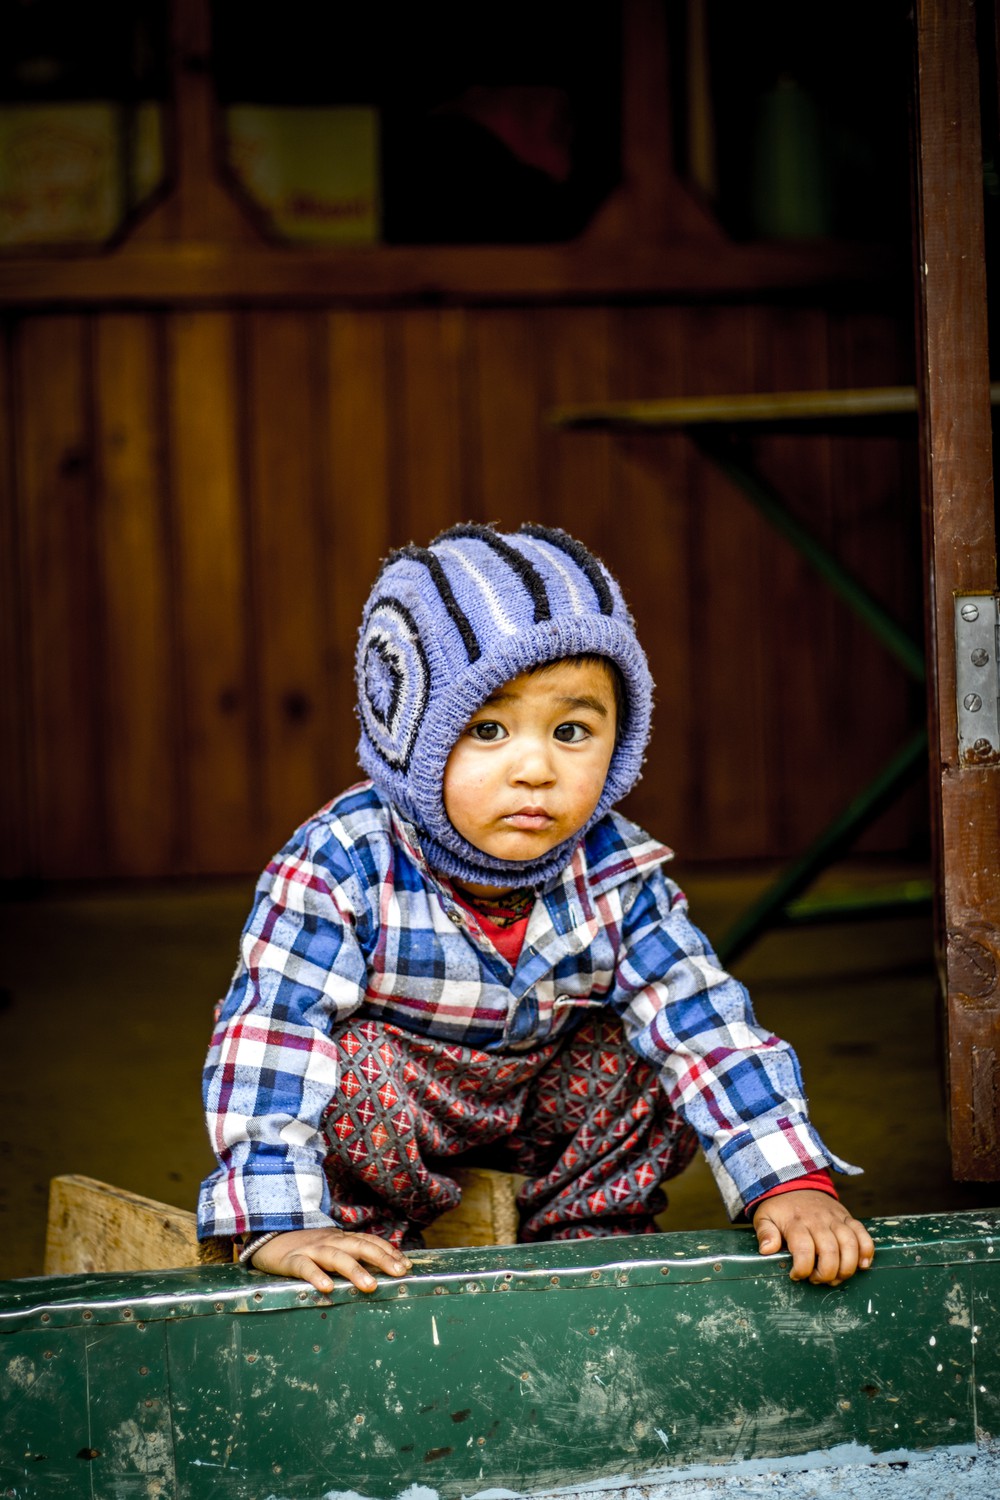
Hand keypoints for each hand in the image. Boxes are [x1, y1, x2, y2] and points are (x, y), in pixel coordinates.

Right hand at [250, 1228, 411, 1293]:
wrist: (268, 1236)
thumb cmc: (305, 1248)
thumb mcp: (331, 1247)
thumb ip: (350, 1255)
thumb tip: (379, 1270)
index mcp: (341, 1239)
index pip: (370, 1241)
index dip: (389, 1252)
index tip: (406, 1265)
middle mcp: (330, 1241)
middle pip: (360, 1246)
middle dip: (381, 1259)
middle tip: (399, 1273)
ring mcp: (312, 1249)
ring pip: (336, 1257)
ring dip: (355, 1271)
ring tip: (370, 1286)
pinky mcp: (292, 1260)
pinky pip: (305, 1268)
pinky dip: (317, 1276)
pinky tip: (327, 1288)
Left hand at [752, 1191, 874, 1284]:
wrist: (795, 1183)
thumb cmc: (779, 1208)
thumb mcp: (764, 1217)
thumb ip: (765, 1233)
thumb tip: (767, 1250)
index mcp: (796, 1223)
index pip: (803, 1250)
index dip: (802, 1270)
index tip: (796, 1275)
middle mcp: (818, 1220)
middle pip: (830, 1251)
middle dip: (826, 1273)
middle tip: (816, 1279)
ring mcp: (835, 1218)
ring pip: (850, 1244)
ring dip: (847, 1267)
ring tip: (836, 1277)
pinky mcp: (847, 1218)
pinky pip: (862, 1234)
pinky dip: (867, 1251)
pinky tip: (862, 1265)